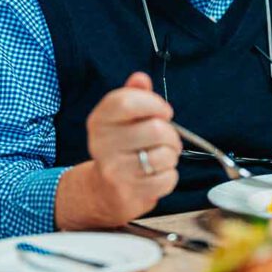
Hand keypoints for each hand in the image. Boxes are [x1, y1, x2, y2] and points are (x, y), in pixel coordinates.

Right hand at [54, 72, 180, 229]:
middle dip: (171, 134)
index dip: (154, 104)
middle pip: (155, 129)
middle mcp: (101, 145)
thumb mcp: (121, 118)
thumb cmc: (120, 147)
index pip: (127, 102)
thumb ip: (133, 95)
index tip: (164, 112)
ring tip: (161, 157)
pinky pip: (166, 179)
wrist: (102, 190)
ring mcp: (114, 171)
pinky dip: (169, 176)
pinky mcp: (128, 193)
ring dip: (171, 156)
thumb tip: (140, 78)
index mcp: (99, 121)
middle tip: (166, 139)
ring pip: (164, 155)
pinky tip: (156, 174)